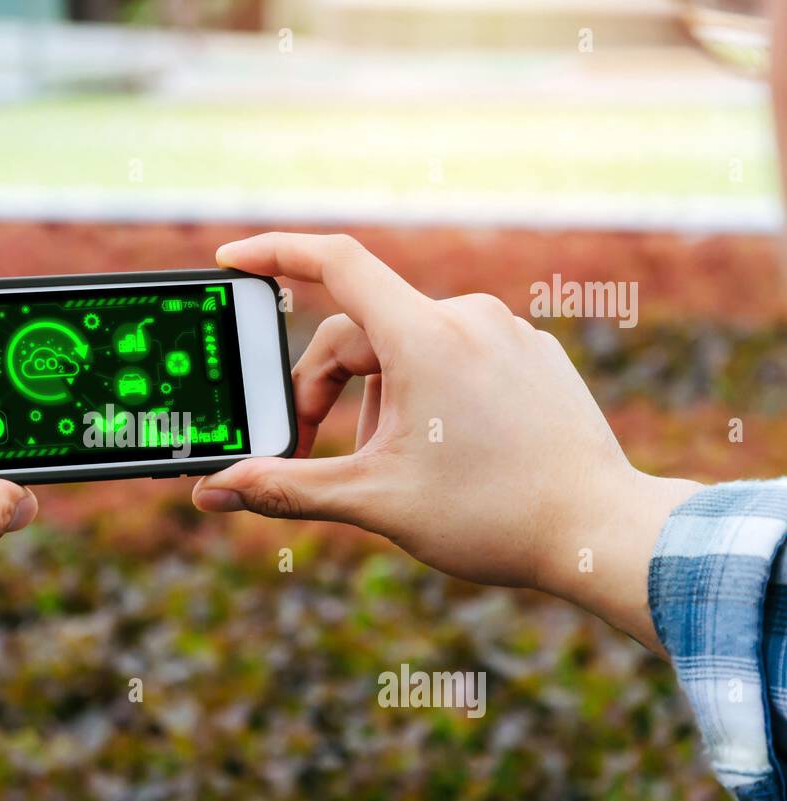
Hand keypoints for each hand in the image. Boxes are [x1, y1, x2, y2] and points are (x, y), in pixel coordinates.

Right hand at [192, 233, 699, 651]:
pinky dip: (424, 393)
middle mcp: (468, 317)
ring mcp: (506, 333)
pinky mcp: (532, 355)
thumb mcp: (374, 500)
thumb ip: (285, 488)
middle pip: (361, 330)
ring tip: (385, 465)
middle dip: (322, 387)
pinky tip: (438, 450)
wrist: (603, 533)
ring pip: (408, 347)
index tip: (231, 260)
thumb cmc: (492, 516)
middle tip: (304, 449)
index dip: (274, 253)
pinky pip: (455, 356)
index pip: (335, 262)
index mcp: (425, 338)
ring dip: (375, 398)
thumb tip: (211, 494)